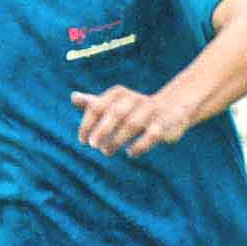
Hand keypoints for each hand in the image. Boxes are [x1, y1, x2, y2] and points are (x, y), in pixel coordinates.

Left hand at [71, 86, 186, 155]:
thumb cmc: (135, 109)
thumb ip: (94, 103)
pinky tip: (130, 152)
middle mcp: (136, 99)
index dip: (87, 124)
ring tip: (106, 152)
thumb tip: (73, 97)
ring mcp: (152, 110)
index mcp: (120, 93)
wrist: (173, 108)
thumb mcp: (114, 104)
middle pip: (116, 113)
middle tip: (93, 146)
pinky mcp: (166, 123)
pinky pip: (152, 135)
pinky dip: (139, 145)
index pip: (98, 106)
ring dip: (117, 140)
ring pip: (133, 124)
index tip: (83, 140)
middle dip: (102, 130)